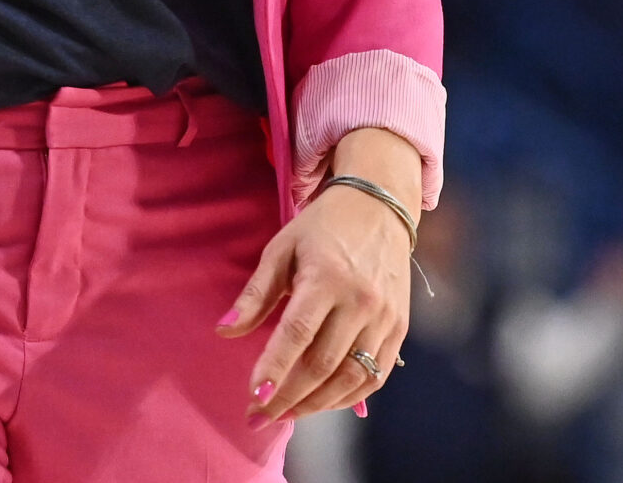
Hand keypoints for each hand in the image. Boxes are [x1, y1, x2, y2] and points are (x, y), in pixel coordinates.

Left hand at [219, 131, 419, 422]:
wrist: (380, 205)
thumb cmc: (324, 227)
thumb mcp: (282, 248)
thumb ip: (255, 294)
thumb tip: (223, 332)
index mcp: (326, 277)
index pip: (297, 334)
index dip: (274, 370)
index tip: (254, 400)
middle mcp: (361, 300)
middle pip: (322, 364)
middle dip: (288, 398)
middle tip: (259, 417)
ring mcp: (385, 317)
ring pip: (350, 378)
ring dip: (316, 405)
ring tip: (287, 415)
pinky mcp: (400, 327)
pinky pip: (376, 376)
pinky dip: (348, 397)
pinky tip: (323, 403)